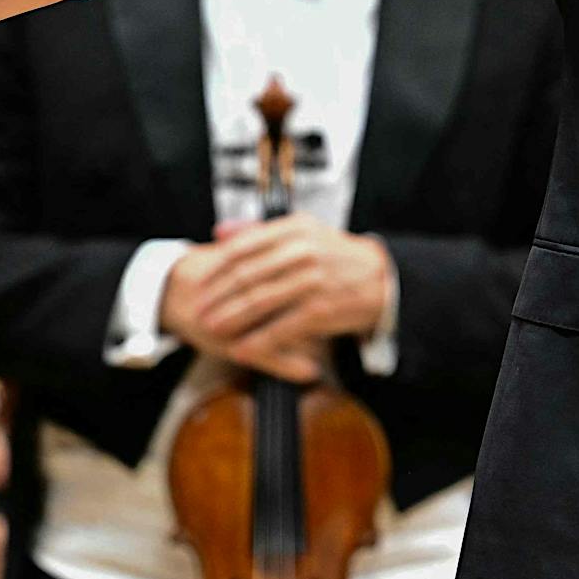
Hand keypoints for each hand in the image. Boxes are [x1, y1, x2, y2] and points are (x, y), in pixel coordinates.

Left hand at [159, 216, 394, 381]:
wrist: (379, 279)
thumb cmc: (335, 257)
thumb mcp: (302, 232)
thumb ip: (260, 231)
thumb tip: (220, 232)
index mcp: (294, 229)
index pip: (244, 247)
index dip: (217, 268)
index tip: (201, 283)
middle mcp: (303, 251)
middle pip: (247, 275)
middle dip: (218, 297)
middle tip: (199, 310)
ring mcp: (312, 281)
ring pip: (259, 301)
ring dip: (231, 318)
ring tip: (211, 329)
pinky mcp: (320, 310)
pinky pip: (280, 328)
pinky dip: (257, 341)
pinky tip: (241, 349)